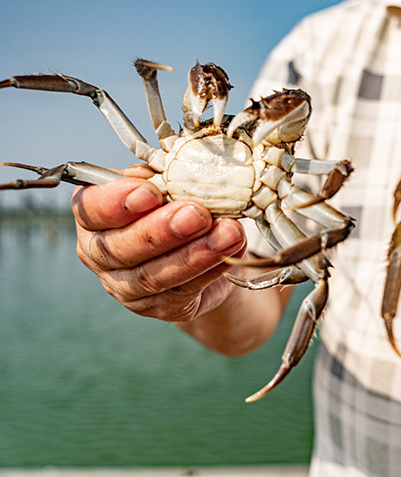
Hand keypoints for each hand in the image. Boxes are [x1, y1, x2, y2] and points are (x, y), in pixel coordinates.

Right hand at [72, 175, 246, 321]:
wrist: (201, 250)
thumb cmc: (174, 206)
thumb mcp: (166, 184)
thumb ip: (166, 178)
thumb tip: (188, 168)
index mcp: (94, 215)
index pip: (92, 209)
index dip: (117, 202)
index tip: (150, 192)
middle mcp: (101, 254)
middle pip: (121, 247)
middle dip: (162, 230)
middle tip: (197, 214)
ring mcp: (127, 286)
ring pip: (155, 275)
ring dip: (195, 253)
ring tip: (228, 233)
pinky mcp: (160, 307)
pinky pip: (185, 290)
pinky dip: (211, 269)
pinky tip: (231, 251)